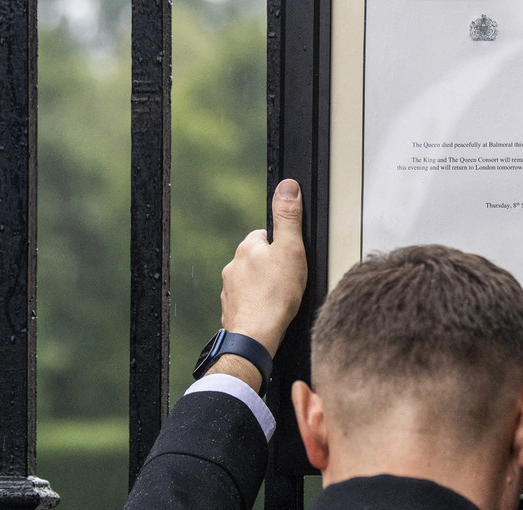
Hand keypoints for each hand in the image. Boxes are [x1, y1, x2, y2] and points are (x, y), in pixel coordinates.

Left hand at [219, 179, 307, 357]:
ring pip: (253, 281)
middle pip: (259, 258)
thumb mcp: (291, 249)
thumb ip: (289, 217)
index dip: (283, 245)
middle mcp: (234, 266)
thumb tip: (287, 186)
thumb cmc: (275, 296)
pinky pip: (249, 301)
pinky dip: (259, 304)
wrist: (256, 336)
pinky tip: (271, 311)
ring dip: (265, 286)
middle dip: (273, 266)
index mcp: (247, 247)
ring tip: (281, 297)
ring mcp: (230, 289)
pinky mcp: (232, 310)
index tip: (291, 257)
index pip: (267, 235)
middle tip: (290, 279)